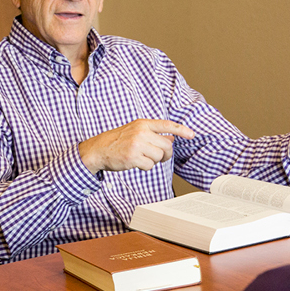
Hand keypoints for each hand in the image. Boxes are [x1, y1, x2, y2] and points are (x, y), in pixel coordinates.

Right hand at [77, 119, 195, 173]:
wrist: (98, 149)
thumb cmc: (118, 140)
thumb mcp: (135, 131)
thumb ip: (153, 134)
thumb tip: (171, 139)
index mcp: (142, 124)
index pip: (167, 125)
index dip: (181, 130)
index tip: (191, 134)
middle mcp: (141, 132)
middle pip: (166, 146)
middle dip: (164, 154)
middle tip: (157, 155)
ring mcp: (136, 145)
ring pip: (159, 157)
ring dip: (153, 160)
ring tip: (141, 157)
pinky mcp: (133, 157)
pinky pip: (150, 165)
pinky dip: (145, 166)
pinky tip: (136, 162)